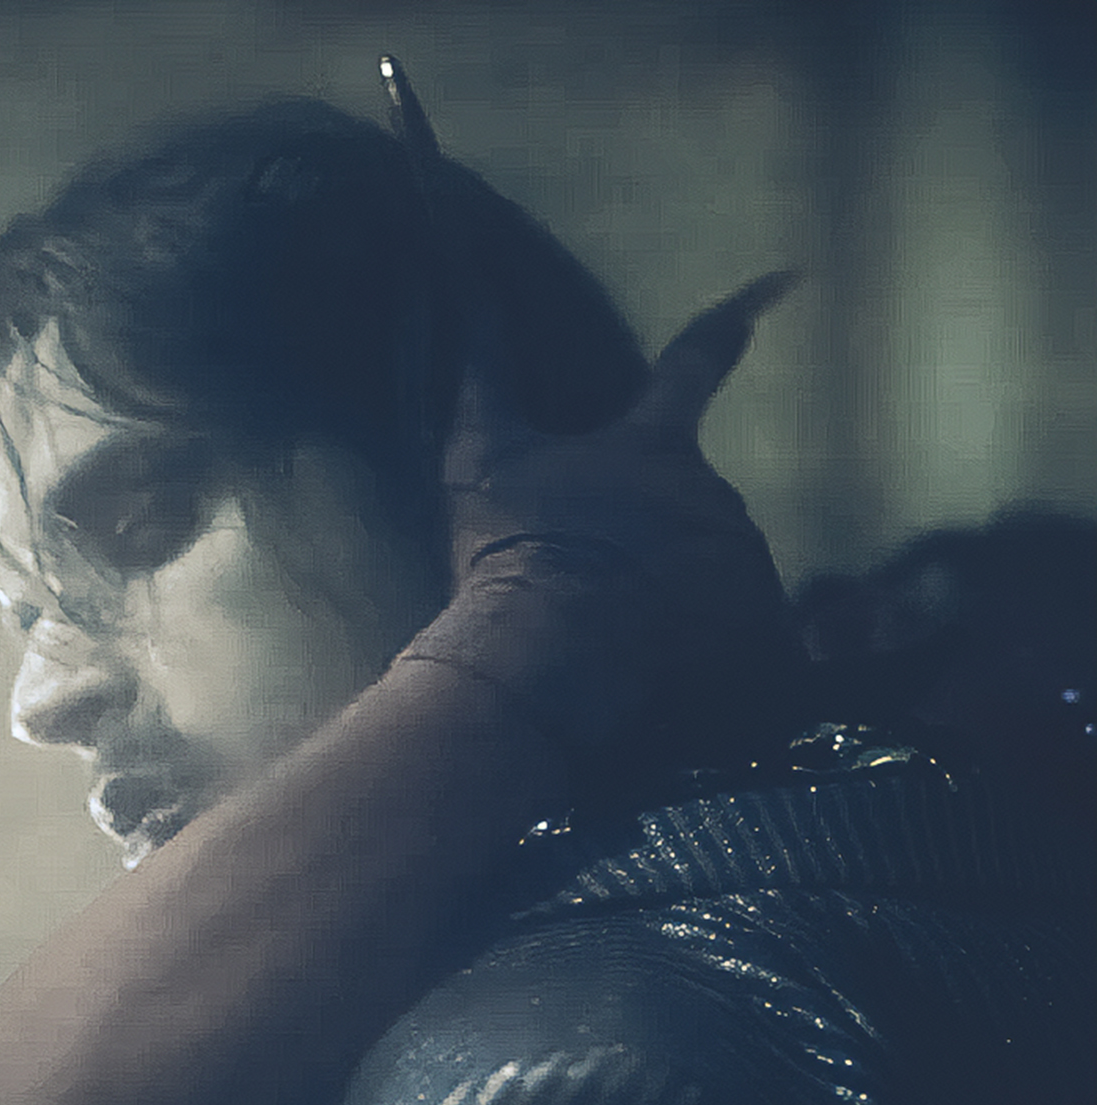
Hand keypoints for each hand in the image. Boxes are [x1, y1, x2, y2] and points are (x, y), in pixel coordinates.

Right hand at [402, 272, 803, 782]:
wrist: (548, 660)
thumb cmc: (513, 553)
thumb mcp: (481, 460)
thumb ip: (481, 376)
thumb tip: (465, 290)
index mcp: (656, 447)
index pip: (697, 363)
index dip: (736, 320)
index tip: (787, 278)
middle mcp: (716, 499)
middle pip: (698, 502)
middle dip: (657, 533)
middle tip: (596, 583)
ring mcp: (745, 570)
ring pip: (718, 573)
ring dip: (679, 594)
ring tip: (615, 641)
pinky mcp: (762, 639)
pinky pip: (744, 639)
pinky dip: (708, 651)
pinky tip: (659, 676)